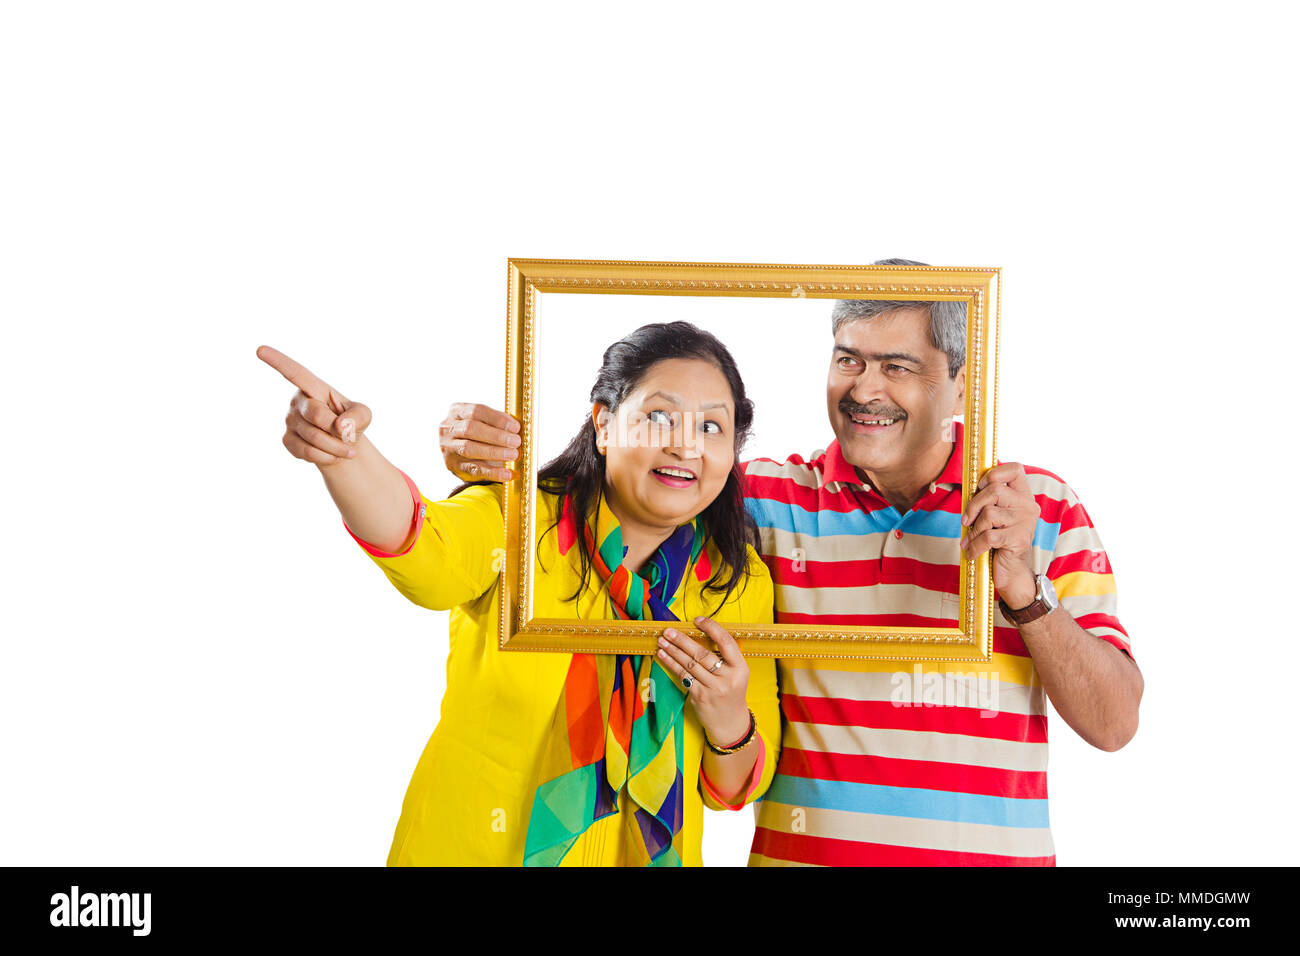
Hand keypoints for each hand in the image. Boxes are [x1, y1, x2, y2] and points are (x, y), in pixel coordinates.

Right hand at [257, 345, 372, 466]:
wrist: (343, 446)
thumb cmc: (352, 423)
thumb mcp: (363, 415)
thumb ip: (357, 417)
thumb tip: (341, 426)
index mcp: (314, 387)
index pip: (295, 373)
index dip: (278, 362)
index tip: (260, 350)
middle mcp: (297, 401)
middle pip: (316, 415)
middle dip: (338, 430)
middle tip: (350, 437)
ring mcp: (290, 420)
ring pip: (314, 438)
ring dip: (336, 447)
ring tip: (346, 448)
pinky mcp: (287, 440)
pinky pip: (307, 452)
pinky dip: (327, 457)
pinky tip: (331, 454)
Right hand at [439, 403, 520, 481]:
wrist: (460, 452)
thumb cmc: (477, 433)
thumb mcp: (482, 421)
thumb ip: (497, 422)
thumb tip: (517, 429)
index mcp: (457, 411)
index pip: (476, 411)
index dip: (497, 419)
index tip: (515, 427)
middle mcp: (448, 428)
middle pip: (470, 428)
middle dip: (496, 436)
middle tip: (516, 442)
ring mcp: (448, 448)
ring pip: (469, 449)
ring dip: (494, 452)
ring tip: (513, 455)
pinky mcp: (453, 465)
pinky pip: (474, 469)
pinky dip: (493, 472)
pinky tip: (507, 474)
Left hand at [657, 617, 750, 744]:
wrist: (730, 723)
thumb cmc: (731, 693)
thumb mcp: (736, 674)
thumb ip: (723, 658)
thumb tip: (697, 635)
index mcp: (740, 668)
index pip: (726, 642)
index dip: (711, 628)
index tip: (697, 620)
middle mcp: (728, 678)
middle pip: (702, 654)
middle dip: (683, 640)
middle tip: (669, 630)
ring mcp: (713, 688)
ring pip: (690, 665)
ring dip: (673, 651)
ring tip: (662, 641)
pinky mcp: (700, 697)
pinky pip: (683, 676)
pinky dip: (671, 664)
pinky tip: (663, 656)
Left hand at [960, 461, 1039, 607]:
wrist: (1012, 573)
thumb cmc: (999, 542)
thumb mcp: (995, 517)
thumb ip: (988, 500)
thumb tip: (968, 487)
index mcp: (1024, 496)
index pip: (1015, 469)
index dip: (994, 473)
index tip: (980, 487)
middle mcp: (1028, 506)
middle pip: (994, 490)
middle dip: (973, 505)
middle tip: (966, 520)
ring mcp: (1025, 522)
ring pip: (989, 513)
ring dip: (974, 529)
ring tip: (971, 539)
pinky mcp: (1018, 539)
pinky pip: (988, 536)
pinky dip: (975, 545)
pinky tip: (972, 552)